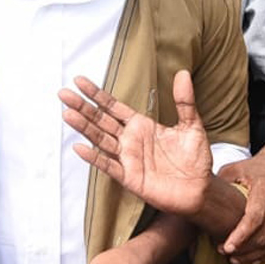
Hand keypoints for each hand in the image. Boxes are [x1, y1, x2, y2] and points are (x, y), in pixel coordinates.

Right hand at [60, 70, 212, 219]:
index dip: (96, 94)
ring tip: (67, 114)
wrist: (201, 189)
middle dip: (82, 107)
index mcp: (140, 125)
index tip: (79, 80)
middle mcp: (129, 140)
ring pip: (100, 140)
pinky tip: (79, 148)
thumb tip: (184, 74)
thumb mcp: (191, 125)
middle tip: (63, 94)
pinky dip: (94, 158)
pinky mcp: (130, 177)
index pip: (112, 106)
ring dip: (84, 128)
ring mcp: (127, 158)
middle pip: (100, 120)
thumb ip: (184, 101)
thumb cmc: (195, 159)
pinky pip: (109, 166)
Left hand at [217, 149, 264, 263]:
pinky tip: (253, 258)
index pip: (255, 216)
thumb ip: (220, 186)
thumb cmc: (254, 167)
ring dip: (255, 254)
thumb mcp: (233, 170)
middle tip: (225, 252)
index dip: (240, 235)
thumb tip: (199, 201)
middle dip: (244, 248)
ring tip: (235, 258)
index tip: (227, 246)